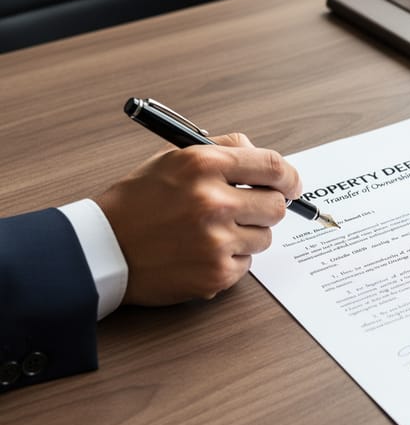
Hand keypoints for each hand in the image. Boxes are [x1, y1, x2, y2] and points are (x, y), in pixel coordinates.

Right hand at [95, 133, 300, 305]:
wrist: (102, 249)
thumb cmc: (137, 203)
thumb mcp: (174, 160)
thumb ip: (223, 151)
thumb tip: (260, 153)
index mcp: (204, 165)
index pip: (274, 166)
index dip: (290, 178)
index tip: (292, 185)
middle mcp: (213, 201)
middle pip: (277, 205)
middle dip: (266, 207)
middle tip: (245, 210)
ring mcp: (216, 240)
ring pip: (265, 237)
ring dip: (247, 235)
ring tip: (212, 232)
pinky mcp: (216, 273)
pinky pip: (247, 263)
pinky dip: (231, 259)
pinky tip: (201, 252)